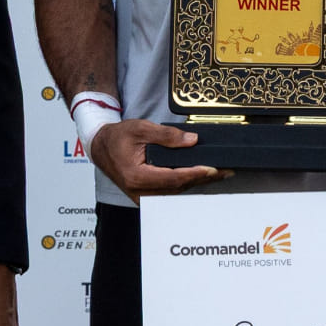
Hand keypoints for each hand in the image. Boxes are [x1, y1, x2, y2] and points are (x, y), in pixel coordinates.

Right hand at [89, 118, 227, 199]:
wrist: (100, 147)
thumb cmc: (117, 138)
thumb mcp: (140, 128)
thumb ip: (166, 135)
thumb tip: (192, 141)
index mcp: (136, 177)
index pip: (173, 178)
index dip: (195, 174)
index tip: (213, 168)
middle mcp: (139, 192)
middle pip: (178, 188)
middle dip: (203, 179)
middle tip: (225, 171)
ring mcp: (142, 197)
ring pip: (176, 192)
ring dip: (198, 183)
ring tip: (219, 173)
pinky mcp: (146, 196)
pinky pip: (170, 192)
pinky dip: (187, 184)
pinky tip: (201, 177)